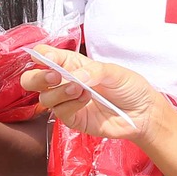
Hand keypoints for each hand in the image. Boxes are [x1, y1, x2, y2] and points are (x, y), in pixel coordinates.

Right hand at [21, 49, 160, 144]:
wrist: (144, 113)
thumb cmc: (130, 87)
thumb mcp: (114, 71)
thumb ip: (93, 71)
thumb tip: (74, 76)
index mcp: (73, 64)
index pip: (45, 56)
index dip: (42, 56)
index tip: (50, 59)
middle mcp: (66, 82)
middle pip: (32, 79)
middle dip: (37, 78)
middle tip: (55, 77)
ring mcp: (67, 102)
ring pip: (44, 98)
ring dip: (59, 92)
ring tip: (80, 89)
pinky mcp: (73, 119)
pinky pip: (60, 113)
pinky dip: (70, 105)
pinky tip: (86, 100)